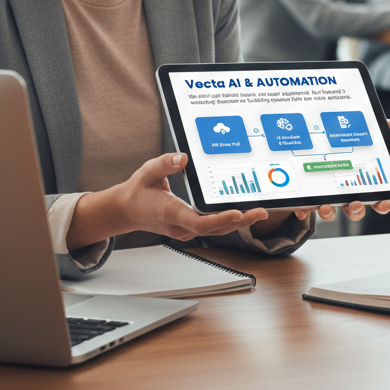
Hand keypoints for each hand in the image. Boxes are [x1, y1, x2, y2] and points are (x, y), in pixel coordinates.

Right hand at [67, 153, 269, 249]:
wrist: (126, 210)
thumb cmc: (138, 191)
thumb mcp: (147, 172)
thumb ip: (164, 164)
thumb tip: (183, 158)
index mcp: (170, 212)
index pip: (198, 222)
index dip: (219, 219)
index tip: (237, 212)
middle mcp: (181, 225)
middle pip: (215, 228)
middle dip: (240, 221)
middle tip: (263, 211)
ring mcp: (186, 229)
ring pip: (217, 230)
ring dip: (240, 222)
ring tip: (261, 212)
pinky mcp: (190, 227)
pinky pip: (214, 227)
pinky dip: (230, 220)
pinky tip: (245, 211)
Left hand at [253, 119, 389, 236]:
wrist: (308, 142)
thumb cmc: (341, 143)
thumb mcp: (361, 134)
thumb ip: (378, 131)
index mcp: (359, 181)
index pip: (375, 197)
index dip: (381, 203)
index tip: (383, 203)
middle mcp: (343, 192)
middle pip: (353, 209)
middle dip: (355, 210)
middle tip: (354, 204)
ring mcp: (325, 195)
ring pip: (330, 211)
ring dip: (329, 213)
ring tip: (326, 206)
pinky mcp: (306, 195)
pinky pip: (305, 207)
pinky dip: (303, 209)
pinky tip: (301, 208)